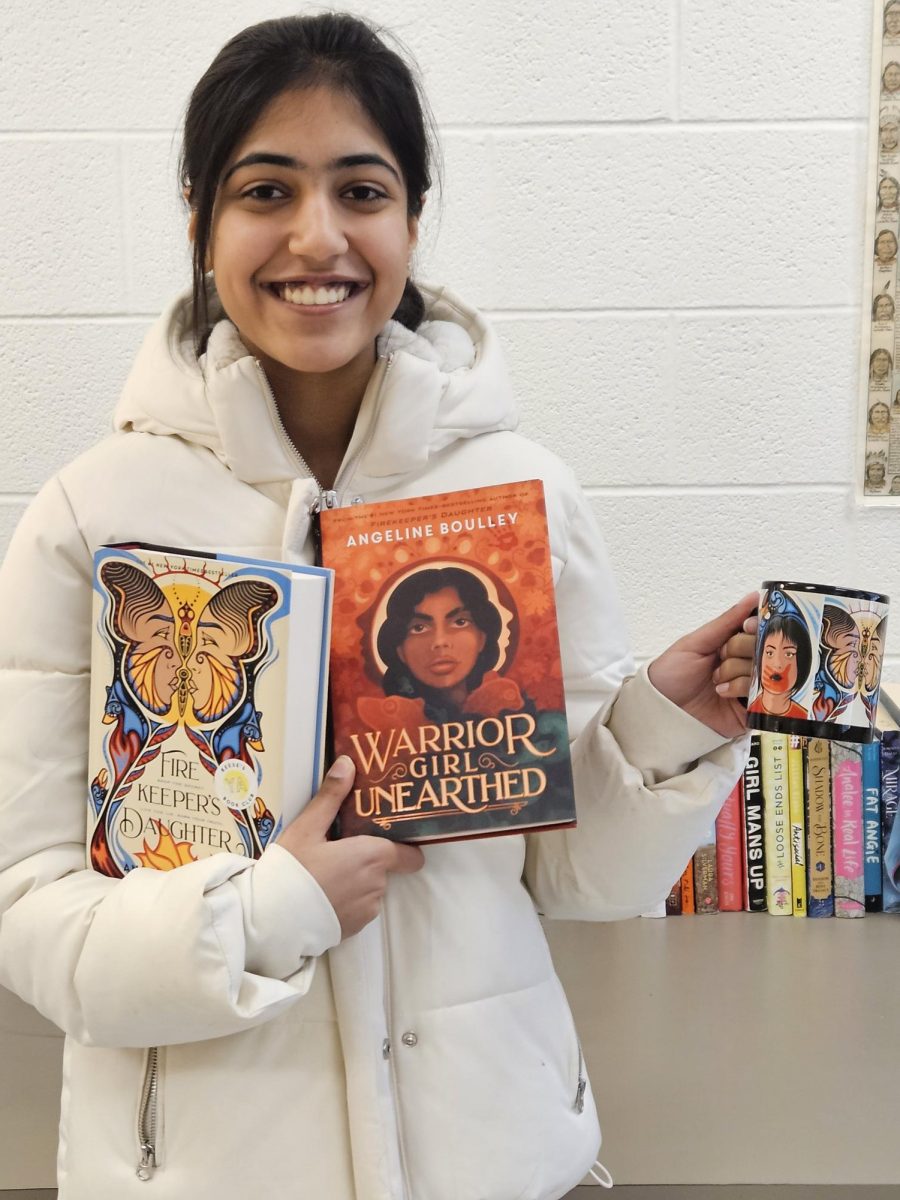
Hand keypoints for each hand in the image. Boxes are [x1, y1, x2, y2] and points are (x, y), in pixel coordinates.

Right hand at [277, 756, 424, 938]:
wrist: (271, 920)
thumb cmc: (291, 870)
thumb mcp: (307, 828)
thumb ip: (331, 796)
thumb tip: (348, 763)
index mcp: (372, 857)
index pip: (410, 855)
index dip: (404, 848)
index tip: (387, 838)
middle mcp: (377, 885)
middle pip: (384, 868)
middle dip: (367, 860)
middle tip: (337, 851)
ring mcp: (367, 910)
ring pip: (370, 889)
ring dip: (356, 882)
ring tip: (324, 875)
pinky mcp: (354, 929)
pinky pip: (359, 909)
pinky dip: (346, 902)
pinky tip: (322, 896)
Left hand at [647, 592, 758, 738]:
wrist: (661, 708)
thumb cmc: (671, 674)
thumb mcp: (695, 642)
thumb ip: (726, 621)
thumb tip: (754, 596)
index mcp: (732, 645)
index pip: (758, 629)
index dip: (755, 627)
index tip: (745, 627)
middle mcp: (744, 664)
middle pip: (763, 648)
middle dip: (739, 649)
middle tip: (720, 657)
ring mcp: (749, 687)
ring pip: (762, 669)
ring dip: (735, 671)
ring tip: (714, 680)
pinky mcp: (752, 709)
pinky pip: (761, 694)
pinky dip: (740, 688)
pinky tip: (722, 692)